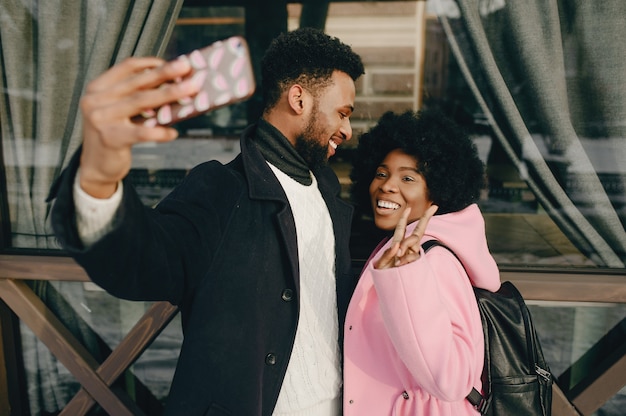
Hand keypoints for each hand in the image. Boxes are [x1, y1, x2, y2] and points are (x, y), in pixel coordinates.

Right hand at [78, 56, 201, 197]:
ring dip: (169, 95)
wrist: (96, 167)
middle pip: (138, 83)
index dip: (152, 63)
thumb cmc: (115, 135)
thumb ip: (138, 97)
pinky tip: (173, 133)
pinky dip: (160, 132)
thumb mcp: (120, 111)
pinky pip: (141, 132)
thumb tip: (174, 84)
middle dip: (166, 74)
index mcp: (98, 88)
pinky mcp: (110, 138)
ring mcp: (100, 118)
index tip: (174, 62)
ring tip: (190, 92)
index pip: (127, 68)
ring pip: (141, 102)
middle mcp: (95, 100)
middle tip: (187, 68)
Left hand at [374, 204, 438, 268]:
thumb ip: (388, 254)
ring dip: (405, 246)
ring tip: (397, 259)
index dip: (405, 217)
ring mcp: (413, 254)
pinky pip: (414, 256)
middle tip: (434, 207)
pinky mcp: (416, 262)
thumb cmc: (384, 274)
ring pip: (414, 242)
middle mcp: (407, 247)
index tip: (409, 207)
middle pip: (419, 230)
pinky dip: (406, 259)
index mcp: (397, 243)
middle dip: (426, 218)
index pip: (402, 228)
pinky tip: (400, 265)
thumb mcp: (381, 264)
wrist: (390, 286)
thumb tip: (397, 245)